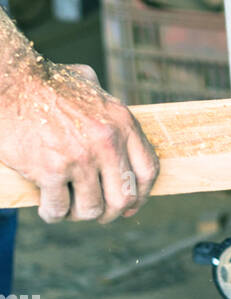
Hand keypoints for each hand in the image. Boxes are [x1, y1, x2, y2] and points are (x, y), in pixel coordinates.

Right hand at [0, 60, 158, 224]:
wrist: (15, 84)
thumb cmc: (50, 84)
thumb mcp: (93, 85)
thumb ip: (107, 109)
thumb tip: (117, 129)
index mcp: (122, 122)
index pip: (147, 170)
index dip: (141, 195)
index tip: (130, 206)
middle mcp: (107, 141)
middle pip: (124, 198)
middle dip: (110, 213)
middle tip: (95, 212)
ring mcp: (81, 157)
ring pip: (91, 210)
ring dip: (78, 213)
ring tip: (67, 204)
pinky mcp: (52, 170)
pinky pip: (58, 210)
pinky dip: (52, 213)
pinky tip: (47, 203)